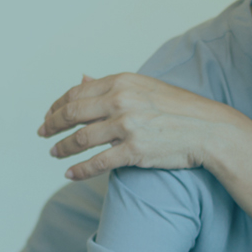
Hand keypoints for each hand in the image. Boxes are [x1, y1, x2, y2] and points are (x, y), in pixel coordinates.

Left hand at [39, 73, 251, 180]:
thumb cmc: (178, 108)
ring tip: (54, 153)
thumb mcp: (143, 87)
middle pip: (73, 113)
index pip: (77, 93)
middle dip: (52, 124)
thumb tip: (81, 77)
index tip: (49, 115)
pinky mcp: (134, 151)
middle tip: (42, 133)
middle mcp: (121, 100)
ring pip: (81, 139)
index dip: (58, 105)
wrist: (209, 129)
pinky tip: (69, 174)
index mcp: (121, 82)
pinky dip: (79, 170)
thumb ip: (109, 85)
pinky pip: (98, 163)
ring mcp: (127, 126)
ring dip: (62, 147)